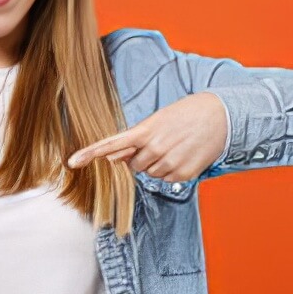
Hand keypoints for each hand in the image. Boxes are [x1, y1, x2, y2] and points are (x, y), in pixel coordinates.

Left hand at [65, 92, 227, 182]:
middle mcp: (155, 148)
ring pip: (150, 173)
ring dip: (158, 164)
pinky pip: (167, 179)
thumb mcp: (158, 120)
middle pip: (133, 166)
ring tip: (176, 146)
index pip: (112, 144)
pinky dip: (172, 170)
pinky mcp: (183, 174)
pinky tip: (184, 155)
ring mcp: (169, 163)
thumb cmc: (186, 115)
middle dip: (141, 158)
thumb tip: (117, 159)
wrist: (220, 116)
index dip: (90, 153)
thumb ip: (137, 140)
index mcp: (145, 131)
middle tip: (161, 144)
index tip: (72, 162)